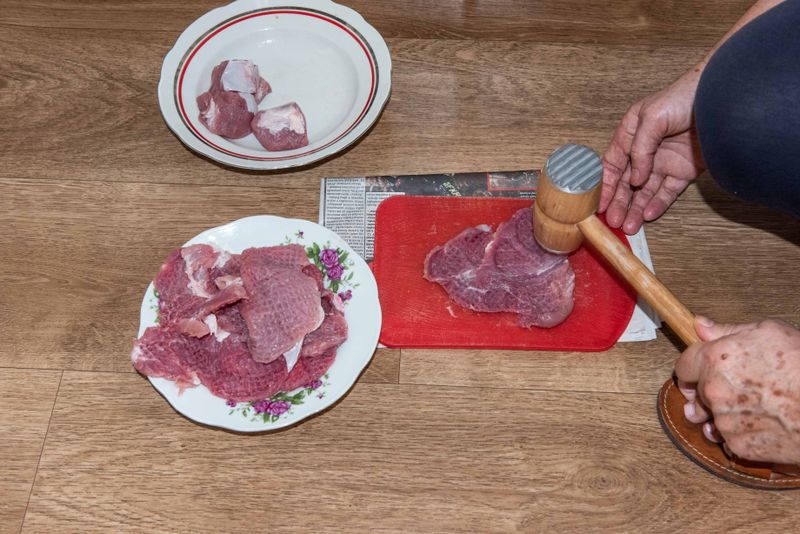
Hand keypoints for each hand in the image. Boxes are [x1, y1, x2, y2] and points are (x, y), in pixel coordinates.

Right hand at [599, 71, 705, 234]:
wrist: (723, 99)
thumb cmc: (684, 96)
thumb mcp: (651, 117)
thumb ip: (639, 148)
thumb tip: (635, 179)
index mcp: (630, 134)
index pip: (612, 164)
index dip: (605, 185)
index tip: (599, 204)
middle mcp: (645, 150)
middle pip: (628, 182)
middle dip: (620, 202)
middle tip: (613, 220)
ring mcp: (664, 162)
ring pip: (646, 191)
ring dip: (636, 208)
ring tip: (629, 226)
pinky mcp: (684, 171)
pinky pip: (668, 192)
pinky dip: (658, 204)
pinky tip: (649, 215)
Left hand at [675, 316, 799, 463]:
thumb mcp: (770, 332)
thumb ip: (728, 330)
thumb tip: (701, 325)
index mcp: (716, 360)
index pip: (683, 366)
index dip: (692, 367)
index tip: (699, 370)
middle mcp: (714, 391)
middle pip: (696, 393)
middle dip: (708, 391)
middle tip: (736, 388)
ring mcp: (725, 421)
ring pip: (711, 418)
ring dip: (723, 414)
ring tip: (752, 407)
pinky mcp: (739, 446)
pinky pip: (728, 440)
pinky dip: (740, 435)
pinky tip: (762, 424)